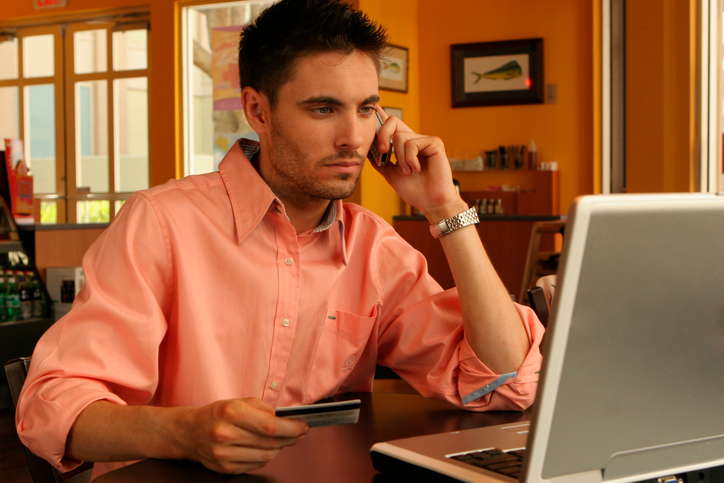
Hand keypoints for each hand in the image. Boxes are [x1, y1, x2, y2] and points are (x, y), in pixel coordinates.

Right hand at [180, 398, 308, 473]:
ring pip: (267, 455)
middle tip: (299, 431)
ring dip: (280, 447)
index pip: (270, 426)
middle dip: (291, 437)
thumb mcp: (238, 402)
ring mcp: (224, 454)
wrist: (189, 432)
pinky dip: (266, 456)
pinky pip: (257, 465)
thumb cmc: (217, 414)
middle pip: (270, 442)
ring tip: (282, 438)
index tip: (303, 425)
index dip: (292, 428)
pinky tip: (265, 447)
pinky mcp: (225, 468)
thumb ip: (263, 409)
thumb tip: (286, 420)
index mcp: (231, 412)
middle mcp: (226, 434)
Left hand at [371, 107, 464, 221]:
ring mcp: (425, 140)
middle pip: (393, 121)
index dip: (381, 115)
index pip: (392, 125)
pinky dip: (410, 160)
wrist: (430, 202)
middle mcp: (415, 139)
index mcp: (405, 145)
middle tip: (384, 152)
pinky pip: (412, 144)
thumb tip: (367, 149)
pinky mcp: (434, 143)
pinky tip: (417, 170)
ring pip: (400, 137)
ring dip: (400, 159)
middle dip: (382, 135)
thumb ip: (380, 161)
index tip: (372, 106)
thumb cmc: (414, 190)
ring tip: (409, 172)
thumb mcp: (390, 174)